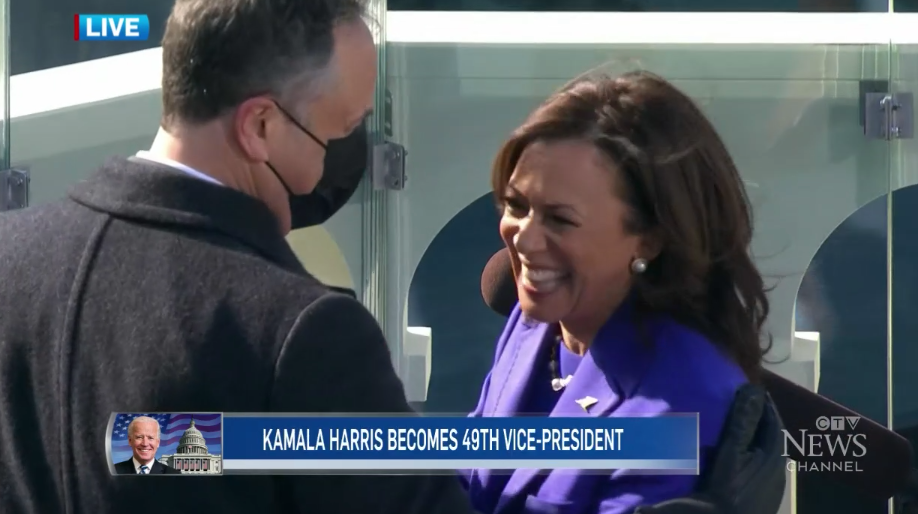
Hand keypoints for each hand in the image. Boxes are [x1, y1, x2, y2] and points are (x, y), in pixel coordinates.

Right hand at [633, 384, 785, 513]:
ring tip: (741, 430)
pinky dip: (753, 457)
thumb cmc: (725, 489)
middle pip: (774, 439)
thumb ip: (742, 422)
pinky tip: (739, 459)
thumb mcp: (730, 452)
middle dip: (762, 422)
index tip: (754, 392)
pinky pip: (762, 470)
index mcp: (774, 457)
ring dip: (757, 440)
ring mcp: (773, 489)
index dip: (766, 405)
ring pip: (769, 456)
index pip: (775, 423)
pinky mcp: (765, 500)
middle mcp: (780, 472)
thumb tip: (753, 390)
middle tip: (746, 408)